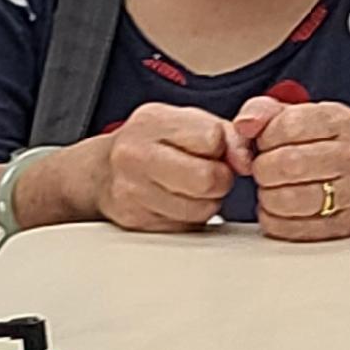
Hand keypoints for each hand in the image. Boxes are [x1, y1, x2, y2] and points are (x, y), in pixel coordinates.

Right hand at [81, 103, 235, 233]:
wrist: (103, 170)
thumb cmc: (155, 143)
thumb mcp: (189, 122)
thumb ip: (228, 135)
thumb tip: (246, 162)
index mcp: (152, 122)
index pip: (212, 139)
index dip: (224, 148)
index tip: (215, 150)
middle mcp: (135, 155)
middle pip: (207, 179)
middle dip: (220, 180)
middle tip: (211, 175)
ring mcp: (131, 191)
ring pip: (200, 209)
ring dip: (207, 202)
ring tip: (193, 187)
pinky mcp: (135, 222)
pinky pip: (185, 227)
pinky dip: (190, 218)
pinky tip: (177, 201)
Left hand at [238, 96, 349, 243]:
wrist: (348, 177)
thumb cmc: (313, 145)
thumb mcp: (289, 115)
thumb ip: (260, 110)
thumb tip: (245, 125)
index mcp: (340, 121)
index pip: (289, 126)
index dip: (265, 137)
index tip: (267, 143)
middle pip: (288, 164)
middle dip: (264, 168)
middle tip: (266, 169)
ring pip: (288, 199)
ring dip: (268, 196)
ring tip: (275, 188)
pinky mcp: (343, 225)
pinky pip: (292, 229)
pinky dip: (275, 221)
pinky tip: (282, 209)